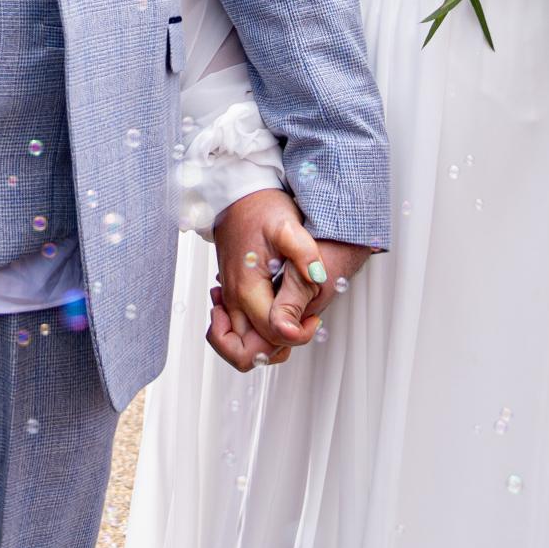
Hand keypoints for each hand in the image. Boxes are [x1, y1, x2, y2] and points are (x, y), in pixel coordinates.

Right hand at [209, 188, 369, 361]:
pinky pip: (239, 329)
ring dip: (264, 345)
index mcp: (247, 289)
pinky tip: (276, 313)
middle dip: (276, 349)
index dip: (298, 335)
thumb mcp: (287, 226)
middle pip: (246, 353)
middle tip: (299, 325)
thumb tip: (318, 277)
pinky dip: (255, 333)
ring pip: (239, 345)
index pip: (270, 336)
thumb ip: (304, 254)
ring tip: (289, 324)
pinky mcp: (231, 294)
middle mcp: (233, 299)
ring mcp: (229, 299)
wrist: (238, 194)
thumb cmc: (260, 208)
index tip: (315, 319)